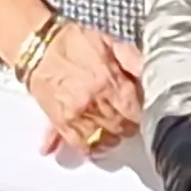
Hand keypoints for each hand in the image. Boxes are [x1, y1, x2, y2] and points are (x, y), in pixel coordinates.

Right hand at [21, 22, 144, 152]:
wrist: (37, 47)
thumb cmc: (73, 43)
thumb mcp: (110, 42)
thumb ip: (133, 59)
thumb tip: (154, 74)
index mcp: (109, 82)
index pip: (135, 111)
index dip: (142, 112)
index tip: (141, 109)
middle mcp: (93, 102)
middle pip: (121, 128)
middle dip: (128, 125)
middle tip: (129, 120)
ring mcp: (76, 115)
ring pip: (103, 140)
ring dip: (111, 138)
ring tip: (113, 131)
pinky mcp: (60, 122)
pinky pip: (78, 145)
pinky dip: (89, 148)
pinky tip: (95, 144)